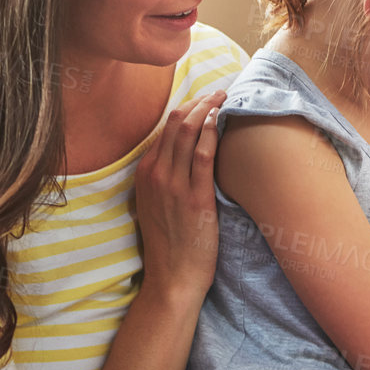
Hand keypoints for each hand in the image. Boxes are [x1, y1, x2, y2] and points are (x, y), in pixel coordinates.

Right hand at [134, 88, 224, 303]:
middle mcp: (155, 175)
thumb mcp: (157, 205)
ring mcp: (173, 186)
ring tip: (225, 98)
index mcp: (144, 174)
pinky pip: (202, 155)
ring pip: (187, 133)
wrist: (173, 277)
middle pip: (176, 124)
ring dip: (207, 109)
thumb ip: (166, 179)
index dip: (187, 109)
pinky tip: (221, 120)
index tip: (205, 99)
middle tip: (219, 92)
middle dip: (198, 101)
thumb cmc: (172, 244)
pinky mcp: (194, 198)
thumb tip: (187, 156)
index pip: (165, 129)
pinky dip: (211, 132)